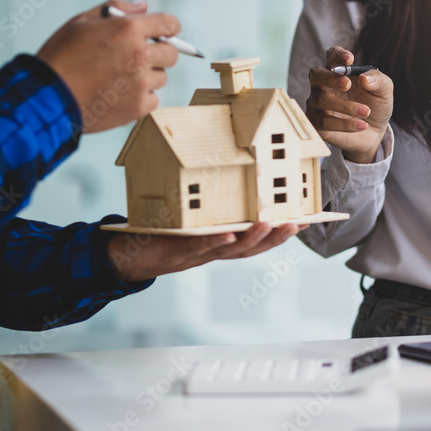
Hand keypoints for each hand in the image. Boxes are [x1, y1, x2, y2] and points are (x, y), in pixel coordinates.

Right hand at [37, 0, 179, 133]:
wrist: (49, 96)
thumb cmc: (61, 56)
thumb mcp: (81, 21)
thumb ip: (115, 9)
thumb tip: (143, 6)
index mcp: (128, 30)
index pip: (168, 24)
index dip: (169, 26)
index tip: (166, 31)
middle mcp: (140, 56)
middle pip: (171, 53)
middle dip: (160, 51)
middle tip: (139, 55)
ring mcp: (141, 84)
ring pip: (161, 77)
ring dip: (148, 75)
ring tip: (119, 76)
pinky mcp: (138, 107)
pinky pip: (153, 99)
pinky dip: (141, 96)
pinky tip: (119, 93)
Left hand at [107, 222, 303, 282]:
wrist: (128, 256)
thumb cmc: (162, 236)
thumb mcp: (189, 220)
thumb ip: (207, 205)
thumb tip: (227, 173)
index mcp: (221, 243)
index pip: (257, 240)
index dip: (280, 234)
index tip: (303, 221)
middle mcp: (214, 251)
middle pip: (252, 248)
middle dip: (276, 237)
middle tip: (296, 224)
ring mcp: (198, 253)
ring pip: (232, 250)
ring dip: (252, 239)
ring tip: (269, 225)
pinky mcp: (178, 252)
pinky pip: (200, 248)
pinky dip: (215, 243)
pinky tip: (228, 234)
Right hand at [306, 46, 392, 163]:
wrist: (375, 133)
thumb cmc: (375, 106)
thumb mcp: (384, 91)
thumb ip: (377, 80)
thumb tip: (364, 77)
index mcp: (339, 72)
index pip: (331, 56)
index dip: (337, 55)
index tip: (349, 59)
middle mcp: (323, 85)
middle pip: (316, 74)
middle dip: (330, 78)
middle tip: (347, 84)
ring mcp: (318, 105)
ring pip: (321, 100)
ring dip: (345, 105)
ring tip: (366, 111)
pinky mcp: (318, 125)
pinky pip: (324, 122)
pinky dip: (344, 124)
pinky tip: (362, 125)